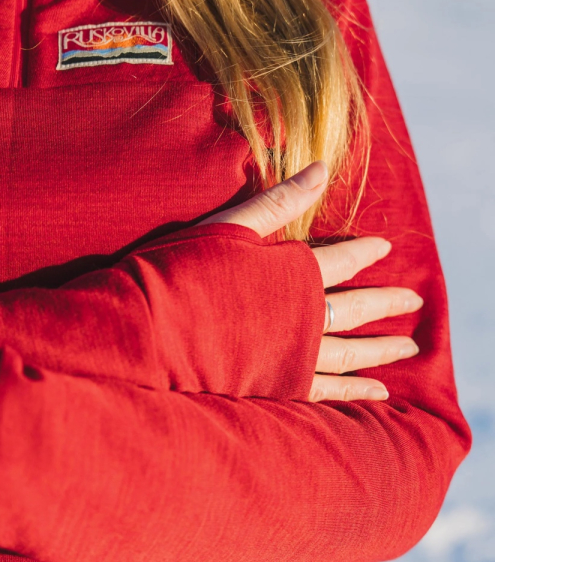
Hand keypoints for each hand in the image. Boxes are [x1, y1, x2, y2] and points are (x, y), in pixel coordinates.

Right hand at [200, 161, 420, 402]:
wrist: (148, 332)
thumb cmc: (182, 272)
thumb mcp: (230, 227)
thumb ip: (279, 202)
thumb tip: (322, 167)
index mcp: (292, 276)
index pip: (341, 261)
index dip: (365, 251)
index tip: (385, 247)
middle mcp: (302, 320)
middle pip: (356, 310)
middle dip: (386, 304)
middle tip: (414, 303)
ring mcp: (291, 358)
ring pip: (349, 354)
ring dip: (381, 350)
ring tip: (408, 349)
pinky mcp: (276, 387)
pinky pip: (327, 393)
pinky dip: (354, 392)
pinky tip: (374, 393)